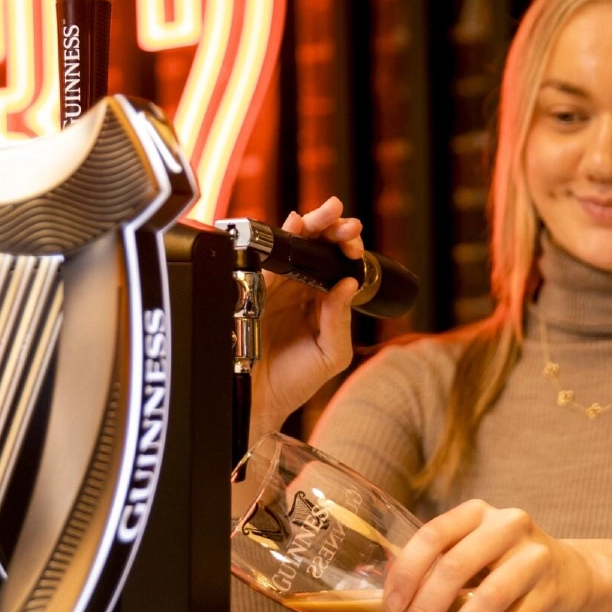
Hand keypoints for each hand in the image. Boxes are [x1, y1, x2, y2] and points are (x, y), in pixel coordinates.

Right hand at [248, 197, 363, 446]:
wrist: (260, 399)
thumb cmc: (296, 381)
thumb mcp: (332, 353)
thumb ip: (340, 319)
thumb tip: (348, 283)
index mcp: (322, 302)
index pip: (338, 265)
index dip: (348, 250)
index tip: (355, 246)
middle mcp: (301, 290)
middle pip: (319, 248)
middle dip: (333, 229)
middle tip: (346, 223)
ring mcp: (278, 287)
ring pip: (296, 246)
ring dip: (312, 225)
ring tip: (328, 212)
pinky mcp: (256, 289)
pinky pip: (269, 257)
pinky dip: (282, 237)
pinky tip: (297, 224)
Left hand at [382, 500, 598, 611]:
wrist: (570, 575)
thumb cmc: (504, 571)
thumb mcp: (470, 572)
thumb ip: (435, 604)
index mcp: (475, 514)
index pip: (432, 535)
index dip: (407, 572)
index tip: (391, 607)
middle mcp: (506, 525)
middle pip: (455, 567)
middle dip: (425, 611)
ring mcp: (534, 555)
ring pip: (488, 597)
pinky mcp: (552, 589)